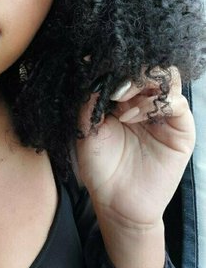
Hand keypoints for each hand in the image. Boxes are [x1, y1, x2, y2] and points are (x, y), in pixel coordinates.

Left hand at [76, 66, 194, 228]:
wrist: (117, 202)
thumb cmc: (100, 167)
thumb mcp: (86, 129)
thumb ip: (90, 101)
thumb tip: (91, 71)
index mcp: (125, 100)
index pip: (128, 70)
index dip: (115, 65)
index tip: (96, 67)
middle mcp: (147, 103)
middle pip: (151, 68)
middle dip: (132, 71)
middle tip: (114, 86)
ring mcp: (165, 115)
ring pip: (168, 79)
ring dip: (143, 83)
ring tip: (121, 102)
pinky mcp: (181, 129)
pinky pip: (176, 103)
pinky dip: (154, 102)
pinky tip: (132, 116)